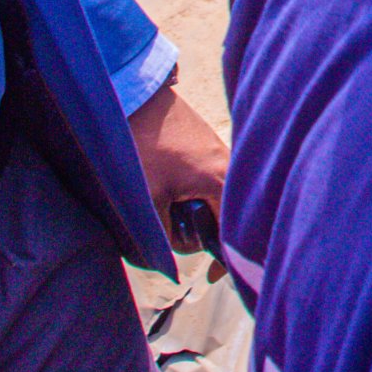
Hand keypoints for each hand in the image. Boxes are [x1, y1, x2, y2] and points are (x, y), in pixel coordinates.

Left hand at [128, 81, 229, 245]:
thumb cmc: (140, 146)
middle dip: (202, 231)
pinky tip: (166, 186)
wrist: (132, 95)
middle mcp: (230, 165)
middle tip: (172, 232)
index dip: (227, 260)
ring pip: (215, 197)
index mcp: (222, 181)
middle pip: (227, 216)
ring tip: (164, 204)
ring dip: (193, 210)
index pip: (239, 233)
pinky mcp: (205, 142)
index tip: (210, 276)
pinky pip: (207, 179)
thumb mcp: (147, 201)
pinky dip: (191, 191)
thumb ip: (165, 236)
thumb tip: (177, 250)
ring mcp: (219, 151)